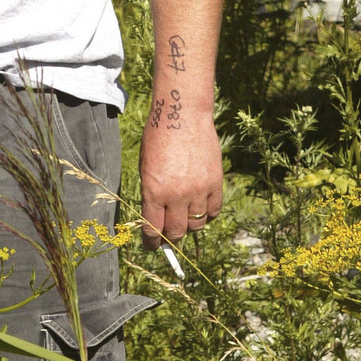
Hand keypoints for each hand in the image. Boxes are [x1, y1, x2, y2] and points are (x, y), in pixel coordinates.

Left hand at [138, 98, 222, 247]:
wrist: (182, 113)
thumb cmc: (158, 137)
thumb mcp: (145, 167)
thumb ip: (152, 193)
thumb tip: (157, 216)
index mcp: (154, 191)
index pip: (153, 230)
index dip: (152, 243)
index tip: (152, 246)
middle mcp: (177, 195)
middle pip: (176, 232)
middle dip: (170, 238)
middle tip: (168, 235)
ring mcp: (198, 189)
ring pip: (196, 224)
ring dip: (189, 225)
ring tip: (184, 217)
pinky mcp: (215, 182)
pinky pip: (214, 210)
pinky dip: (208, 214)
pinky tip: (201, 209)